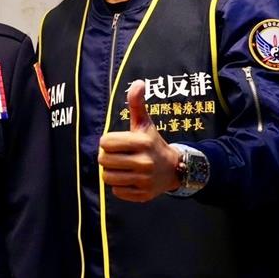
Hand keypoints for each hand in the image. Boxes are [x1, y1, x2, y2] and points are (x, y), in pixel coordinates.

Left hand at [97, 79, 180, 201]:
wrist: (174, 169)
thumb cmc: (152, 142)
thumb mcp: (144, 123)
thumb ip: (136, 104)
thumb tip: (138, 82)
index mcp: (142, 142)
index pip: (105, 143)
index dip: (107, 142)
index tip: (116, 142)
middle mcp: (145, 162)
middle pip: (104, 161)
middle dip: (107, 157)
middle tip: (117, 155)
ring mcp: (144, 180)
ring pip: (108, 177)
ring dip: (111, 172)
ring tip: (121, 166)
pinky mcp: (142, 195)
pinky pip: (116, 192)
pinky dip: (119, 186)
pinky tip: (129, 178)